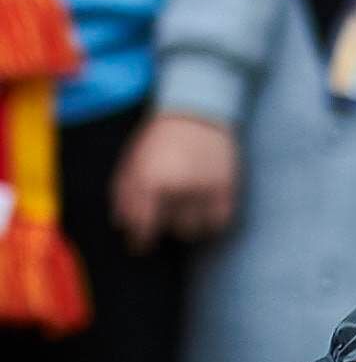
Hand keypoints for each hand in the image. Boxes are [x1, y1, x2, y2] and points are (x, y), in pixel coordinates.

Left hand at [110, 111, 239, 249]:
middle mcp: (178, 188)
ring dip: (188, 224)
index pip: (143, 226)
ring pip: (196, 230)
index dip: (140, 241)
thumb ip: (124, 195)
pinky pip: (219, 221)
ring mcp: (205, 189)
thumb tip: (122, 226)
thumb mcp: (132, 162)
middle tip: (165, 212)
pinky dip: (210, 221)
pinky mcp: (227, 188)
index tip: (140, 247)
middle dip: (166, 224)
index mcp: (150, 180)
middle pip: (171, 230)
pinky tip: (203, 209)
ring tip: (185, 210)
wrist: (196, 114)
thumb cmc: (158, 140)